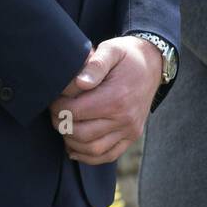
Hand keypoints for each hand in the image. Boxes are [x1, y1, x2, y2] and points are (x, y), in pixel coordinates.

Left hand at [47, 37, 161, 164]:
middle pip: (81, 133)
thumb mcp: (111, 49)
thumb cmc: (126, 56)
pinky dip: (89, 157)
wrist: (152, 63)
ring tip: (64, 127)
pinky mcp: (132, 136)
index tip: (54, 100)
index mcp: (116, 97)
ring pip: (93, 149)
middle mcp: (125, 118)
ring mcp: (130, 129)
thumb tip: (80, 82)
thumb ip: (95, 64)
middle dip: (61, 125)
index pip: (76, 112)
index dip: (58, 108)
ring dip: (72, 142)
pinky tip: (75, 148)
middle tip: (55, 114)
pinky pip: (109, 156)